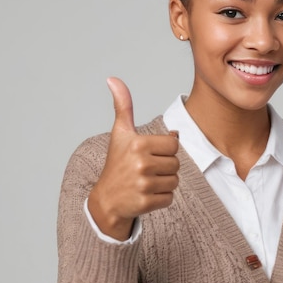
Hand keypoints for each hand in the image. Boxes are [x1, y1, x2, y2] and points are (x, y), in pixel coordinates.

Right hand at [88, 77, 179, 240]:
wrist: (107, 199)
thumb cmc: (117, 162)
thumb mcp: (120, 132)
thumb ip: (123, 106)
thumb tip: (113, 79)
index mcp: (138, 144)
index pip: (174, 144)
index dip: (164, 150)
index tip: (149, 153)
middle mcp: (141, 164)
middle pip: (176, 163)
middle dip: (165, 167)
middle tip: (146, 169)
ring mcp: (143, 184)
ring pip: (175, 180)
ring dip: (164, 182)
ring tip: (146, 181)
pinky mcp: (146, 203)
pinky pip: (170, 197)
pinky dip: (161, 198)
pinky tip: (146, 194)